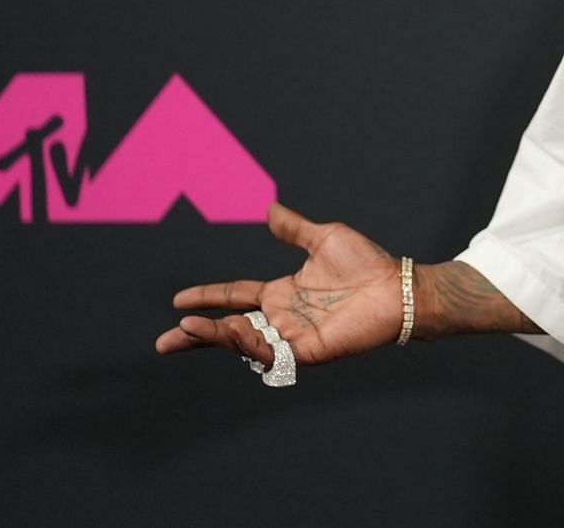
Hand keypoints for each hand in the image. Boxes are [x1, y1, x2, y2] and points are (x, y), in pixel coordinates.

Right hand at [155, 202, 402, 367]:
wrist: (398, 287)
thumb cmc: (368, 264)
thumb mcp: (325, 239)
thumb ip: (294, 229)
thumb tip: (270, 209)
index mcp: (282, 293)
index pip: (235, 296)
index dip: (207, 298)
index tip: (178, 300)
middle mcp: (283, 318)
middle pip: (230, 328)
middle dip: (197, 335)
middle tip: (164, 342)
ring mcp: (294, 337)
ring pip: (245, 342)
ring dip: (216, 337)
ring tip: (191, 327)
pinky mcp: (308, 351)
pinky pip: (272, 353)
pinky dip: (249, 345)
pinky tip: (232, 331)